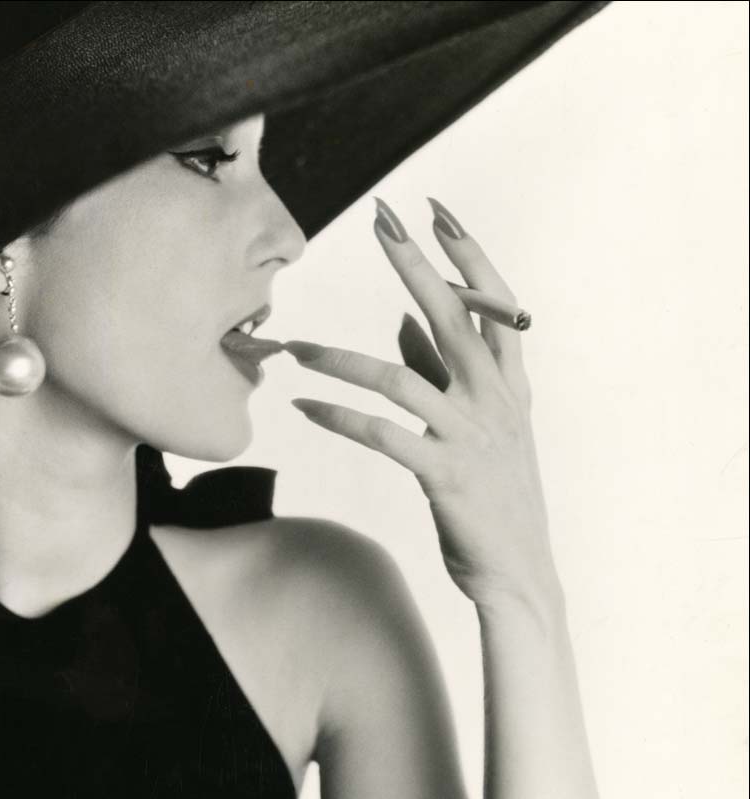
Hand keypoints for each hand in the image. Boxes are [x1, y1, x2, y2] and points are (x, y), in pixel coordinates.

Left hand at [284, 197, 562, 613]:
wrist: (518, 570)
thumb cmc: (493, 492)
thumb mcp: (479, 424)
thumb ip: (440, 369)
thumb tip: (400, 317)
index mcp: (507, 384)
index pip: (493, 304)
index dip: (468, 254)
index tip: (436, 211)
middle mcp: (494, 400)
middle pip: (454, 317)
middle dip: (416, 265)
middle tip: (381, 222)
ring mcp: (471, 436)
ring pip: (399, 378)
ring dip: (340, 358)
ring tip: (295, 346)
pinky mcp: (444, 475)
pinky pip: (381, 435)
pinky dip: (337, 418)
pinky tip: (303, 407)